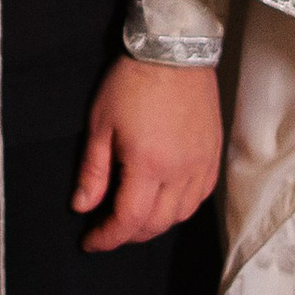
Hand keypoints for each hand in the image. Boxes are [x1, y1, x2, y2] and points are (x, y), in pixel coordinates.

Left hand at [72, 56, 220, 250]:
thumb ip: (93, 171)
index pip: (128, 220)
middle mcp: (179, 172)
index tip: (90, 242)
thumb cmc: (131, 83)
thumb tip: (82, 207)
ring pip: (180, 216)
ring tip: (135, 217)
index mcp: (148, 165)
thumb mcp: (101, 123)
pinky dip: (181, 208)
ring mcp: (200, 165)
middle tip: (109, 229)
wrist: (173, 51)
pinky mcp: (213, 156)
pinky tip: (167, 201)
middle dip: (129, 234)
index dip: (107, 237)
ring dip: (156, 224)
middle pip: (156, 224)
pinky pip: (200, 198)